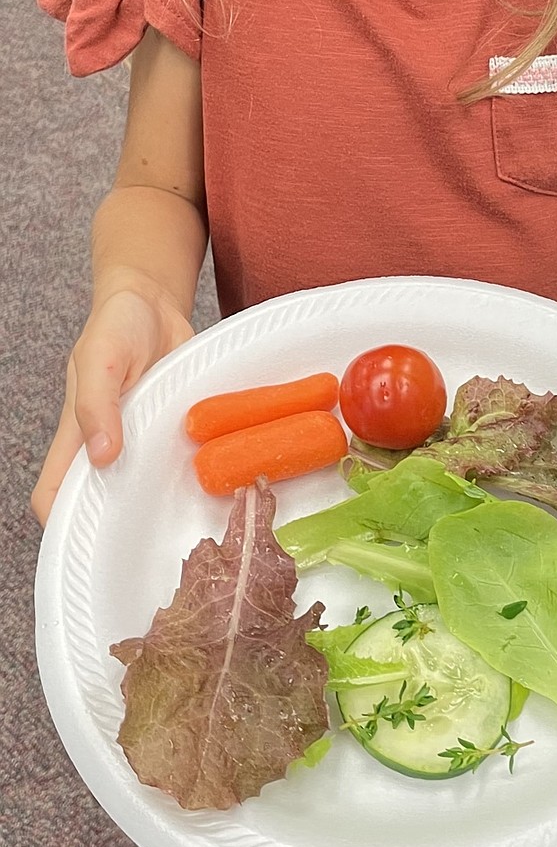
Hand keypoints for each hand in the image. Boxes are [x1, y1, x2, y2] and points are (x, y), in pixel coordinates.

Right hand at [32, 283, 193, 526]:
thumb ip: (97, 404)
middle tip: (150, 541)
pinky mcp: (169, 431)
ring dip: (159, 501)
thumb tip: (101, 456)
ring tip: (186, 519)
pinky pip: (175, 462)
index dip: (62, 525)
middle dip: (119, 526)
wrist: (154, 302)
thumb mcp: (101, 358)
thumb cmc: (116, 326)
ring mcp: (140, 441)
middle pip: (101, 502)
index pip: (54, 494)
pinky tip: (212, 482)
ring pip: (142, 488)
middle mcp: (106, 445)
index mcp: (75, 435)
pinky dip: (189, 473)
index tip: (91, 545)